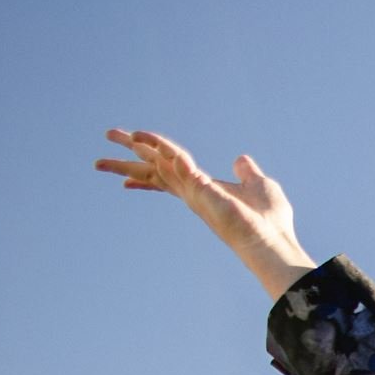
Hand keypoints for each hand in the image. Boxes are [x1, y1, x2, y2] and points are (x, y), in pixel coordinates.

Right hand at [95, 129, 316, 296]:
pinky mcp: (199, 187)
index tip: (125, 180)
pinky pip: (177, 161)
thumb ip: (246, 172)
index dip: (149, 174)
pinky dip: (162, 146)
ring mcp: (193, 190)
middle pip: (153, 170)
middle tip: (103, 147)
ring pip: (157, 162)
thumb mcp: (258, 185)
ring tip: (110, 135)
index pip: (169, 178)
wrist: (271, 240)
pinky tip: (145, 137)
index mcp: (203, 190)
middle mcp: (192, 192)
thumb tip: (240, 159)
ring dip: (134, 147)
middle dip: (128, 159)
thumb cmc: (269, 220)